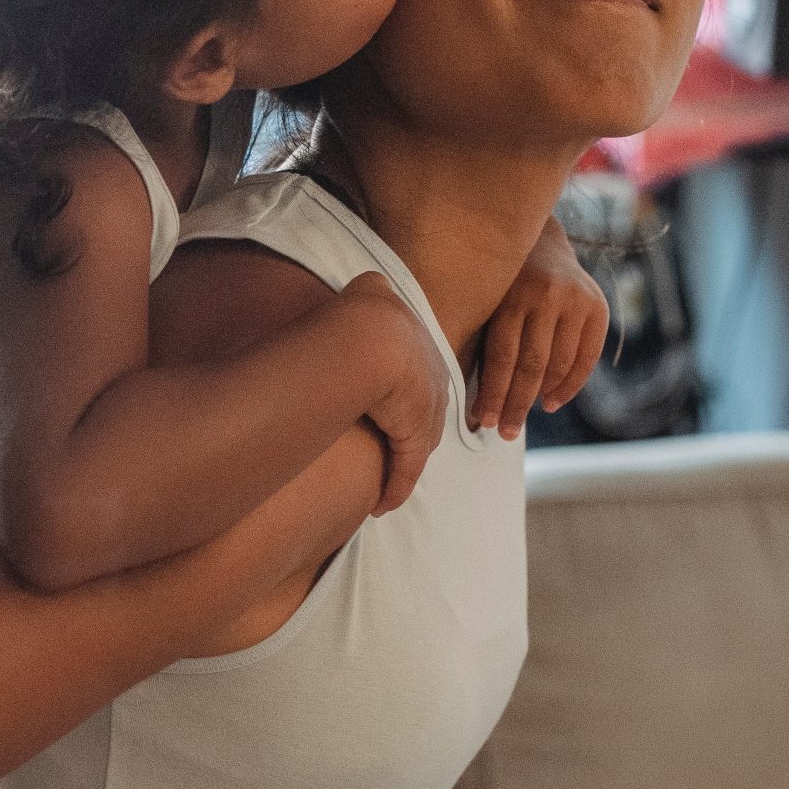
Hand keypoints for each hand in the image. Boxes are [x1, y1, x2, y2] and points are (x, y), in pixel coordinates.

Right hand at [339, 272, 450, 514]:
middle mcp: (430, 375)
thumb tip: (369, 283)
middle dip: (412, 433)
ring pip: (415, 443)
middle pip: (424, 412)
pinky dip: (396, 488)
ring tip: (386, 487)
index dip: (407, 394)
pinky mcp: (415, 433)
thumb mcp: (368, 292)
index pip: (419, 373)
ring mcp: (425, 406)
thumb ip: (371, 291)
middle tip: (394, 451)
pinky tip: (383, 505)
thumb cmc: (358, 312)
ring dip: (401, 467)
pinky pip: (406, 468)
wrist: (368, 339)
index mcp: (420, 342)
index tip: (396, 407)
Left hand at [473, 216, 608, 440]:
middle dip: (517, 404)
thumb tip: (474, 404)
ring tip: (523, 418)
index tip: (484, 421)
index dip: (494, 394)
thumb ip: (484, 343)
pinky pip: (586, 357)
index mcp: (511, 296)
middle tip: (504, 432)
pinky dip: (570, 385)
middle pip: (532, 365)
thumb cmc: (500, 285)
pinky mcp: (597, 306)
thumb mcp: (486, 302)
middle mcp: (546, 296)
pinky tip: (551, 402)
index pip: (502, 357)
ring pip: (560, 364)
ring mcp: (576, 300)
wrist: (541, 242)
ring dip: (541, 397)